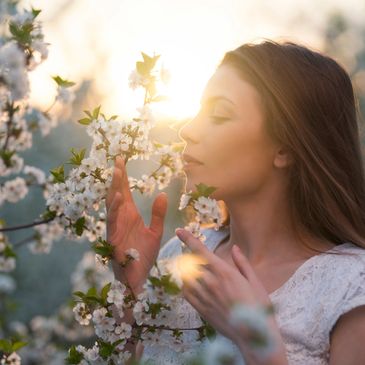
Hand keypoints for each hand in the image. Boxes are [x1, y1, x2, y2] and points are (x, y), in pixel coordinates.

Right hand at [106, 156, 167, 294]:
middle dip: (117, 177)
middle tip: (118, 159)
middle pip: (117, 193)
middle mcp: (121, 218)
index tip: (122, 161)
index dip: (123, 177)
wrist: (139, 278)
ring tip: (118, 172)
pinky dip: (114, 208)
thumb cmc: (143, 256)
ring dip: (115, 188)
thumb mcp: (155, 232)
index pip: (125, 191)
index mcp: (130, 215)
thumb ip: (158, 214)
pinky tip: (118, 197)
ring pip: (112, 204)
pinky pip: (112, 220)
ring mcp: (116, 227)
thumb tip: (162, 194)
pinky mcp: (114, 238)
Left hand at [175, 228, 273, 345]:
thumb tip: (234, 248)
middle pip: (191, 262)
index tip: (179, 231)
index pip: (201, 251)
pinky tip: (191, 284)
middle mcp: (211, 282)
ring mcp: (205, 296)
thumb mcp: (255, 281)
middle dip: (189, 256)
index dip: (188, 239)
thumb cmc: (258, 306)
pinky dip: (186, 285)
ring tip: (192, 268)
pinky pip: (186, 293)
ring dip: (186, 269)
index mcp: (224, 272)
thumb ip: (242, 263)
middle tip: (194, 256)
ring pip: (186, 276)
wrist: (253, 335)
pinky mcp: (202, 309)